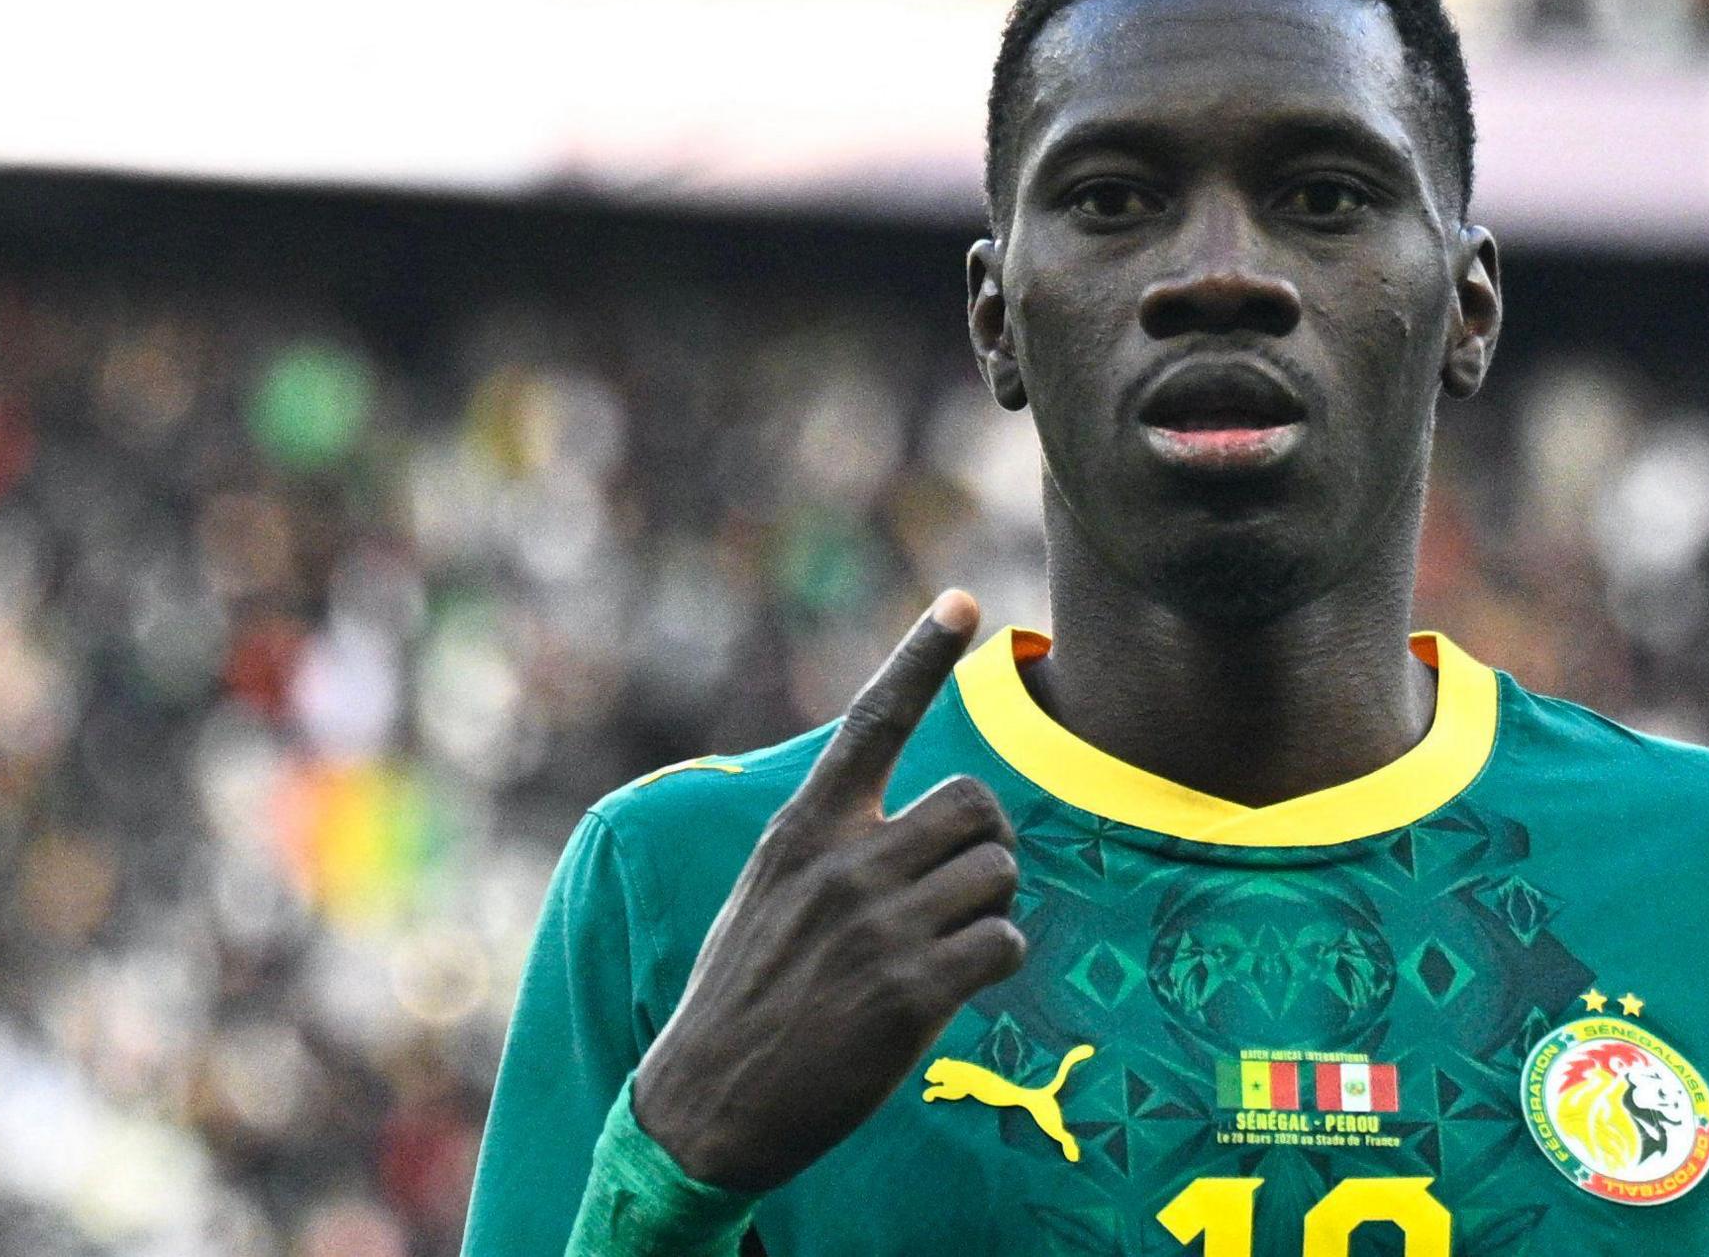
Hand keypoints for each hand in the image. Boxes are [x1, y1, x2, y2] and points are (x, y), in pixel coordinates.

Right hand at [629, 590, 1024, 1191]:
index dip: (922, 655)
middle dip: (989, 842)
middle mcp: (842, 864)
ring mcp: (877, 926)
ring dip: (992, 908)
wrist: (705, 1108)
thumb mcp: (767, 893)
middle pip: (977, 803)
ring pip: (999, 872)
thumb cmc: (745, 996)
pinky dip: (995, 962)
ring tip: (946, 946)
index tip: (964, 600)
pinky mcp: (908, 992)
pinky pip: (1003, 943)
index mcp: (802, 830)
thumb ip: (832, 845)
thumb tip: (919, 823)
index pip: (872, 720)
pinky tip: (955, 988)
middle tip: (964, 884)